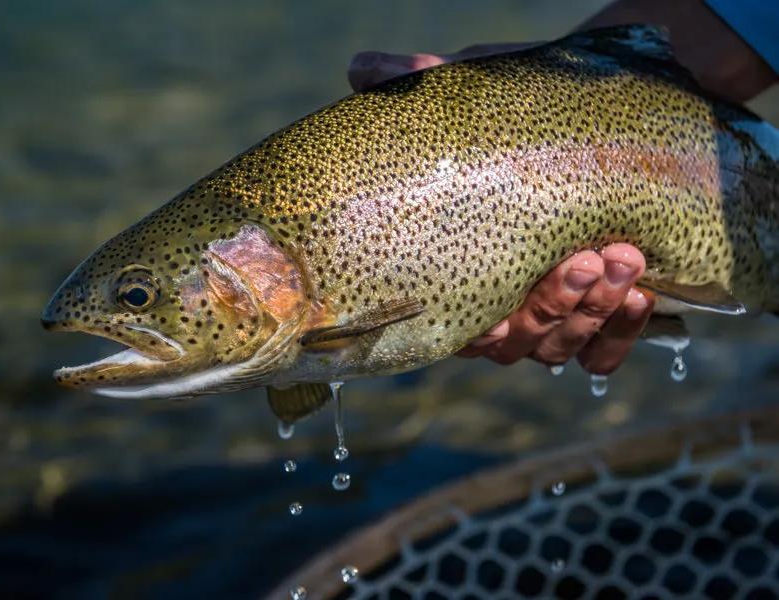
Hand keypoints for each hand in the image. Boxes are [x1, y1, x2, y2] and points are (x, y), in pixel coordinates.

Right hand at [347, 50, 653, 374]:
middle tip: (586, 261)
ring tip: (623, 260)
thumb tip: (360, 70)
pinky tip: (641, 297)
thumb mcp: (471, 104)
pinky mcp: (600, 316)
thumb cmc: (514, 123)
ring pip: (560, 349)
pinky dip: (622, 335)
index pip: (460, 328)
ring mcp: (550, 317)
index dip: (479, 333)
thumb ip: (418, 89)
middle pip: (516, 344)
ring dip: (593, 313)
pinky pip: (605, 353)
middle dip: (552, 310)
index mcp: (458, 273)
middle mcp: (500, 307)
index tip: (499, 313)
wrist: (586, 123)